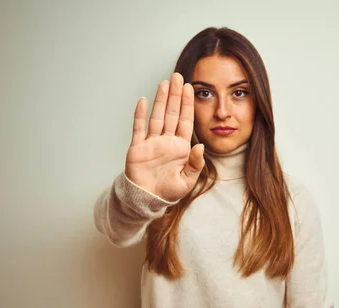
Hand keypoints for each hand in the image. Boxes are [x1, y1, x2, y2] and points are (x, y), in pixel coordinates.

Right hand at [125, 73, 204, 202]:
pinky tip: (143, 101)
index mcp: (181, 147)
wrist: (148, 200)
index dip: (187, 104)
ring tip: (164, 83)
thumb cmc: (168, 191)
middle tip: (177, 77)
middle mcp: (167, 141)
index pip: (186, 121)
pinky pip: (139, 128)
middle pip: (172, 114)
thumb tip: (200, 145)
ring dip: (160, 100)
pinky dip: (140, 115)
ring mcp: (152, 142)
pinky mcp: (138, 147)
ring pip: (157, 116)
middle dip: (175, 95)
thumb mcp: (187, 180)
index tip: (190, 88)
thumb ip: (195, 163)